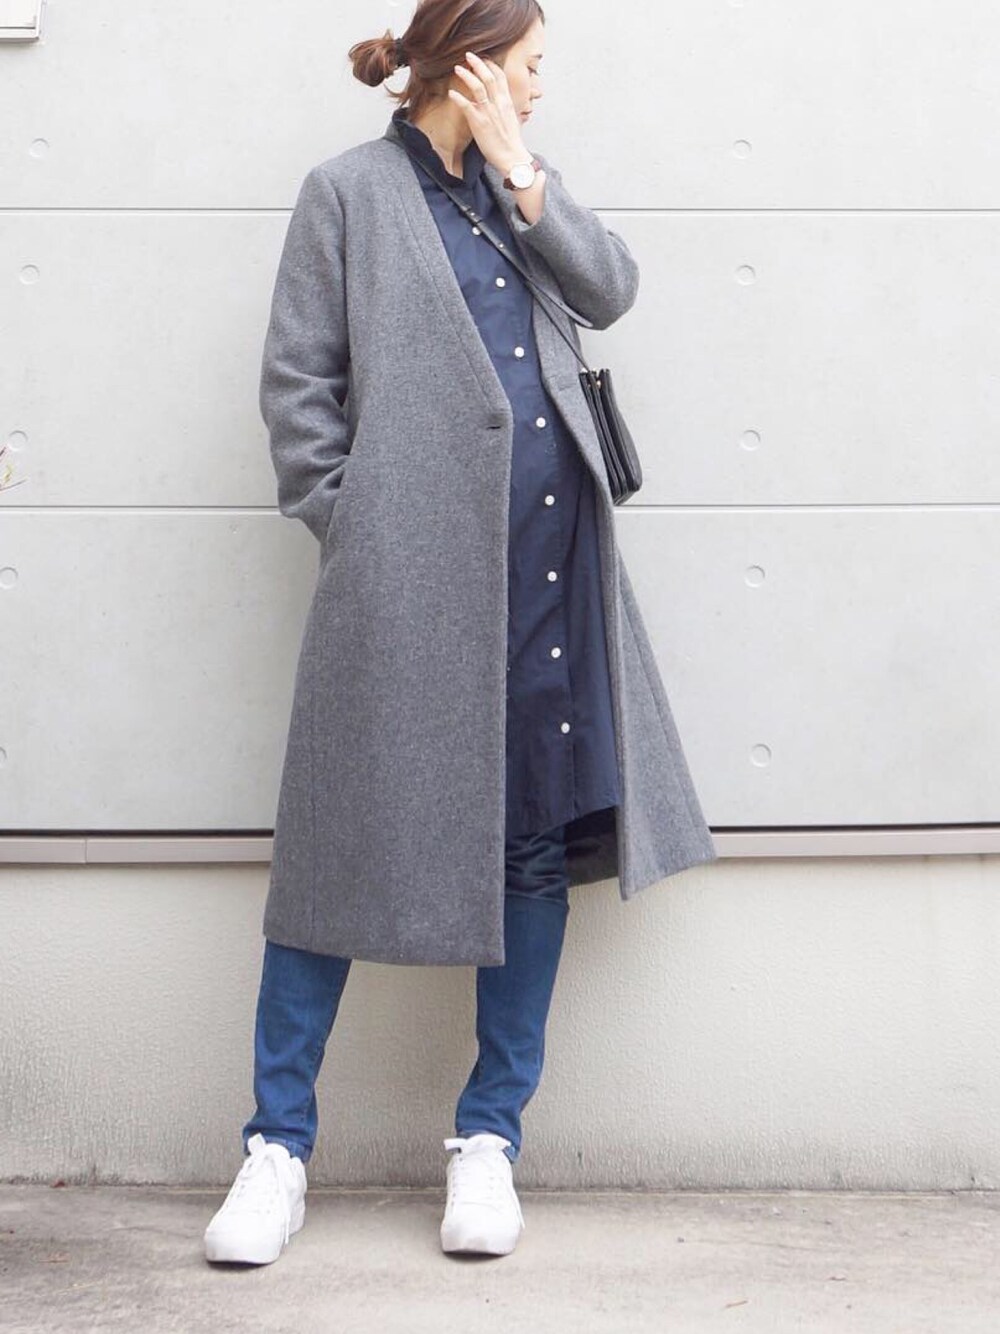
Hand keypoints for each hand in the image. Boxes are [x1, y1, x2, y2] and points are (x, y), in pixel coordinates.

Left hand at [448, 51, 531, 175]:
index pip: (500, 76)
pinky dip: (458, 97)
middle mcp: (498, 103)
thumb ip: (505, 108)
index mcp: (507, 101)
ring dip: (467, 75)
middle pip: (488, 76)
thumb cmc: (511, 142)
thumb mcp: (512, 119)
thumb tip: (502, 105)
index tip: (483, 58)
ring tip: (458, 68)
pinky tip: (451, 93)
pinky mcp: (479, 122)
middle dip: (478, 63)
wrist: (512, 157)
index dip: (491, 64)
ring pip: (477, 86)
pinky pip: (466, 106)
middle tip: (468, 55)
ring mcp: (488, 112)